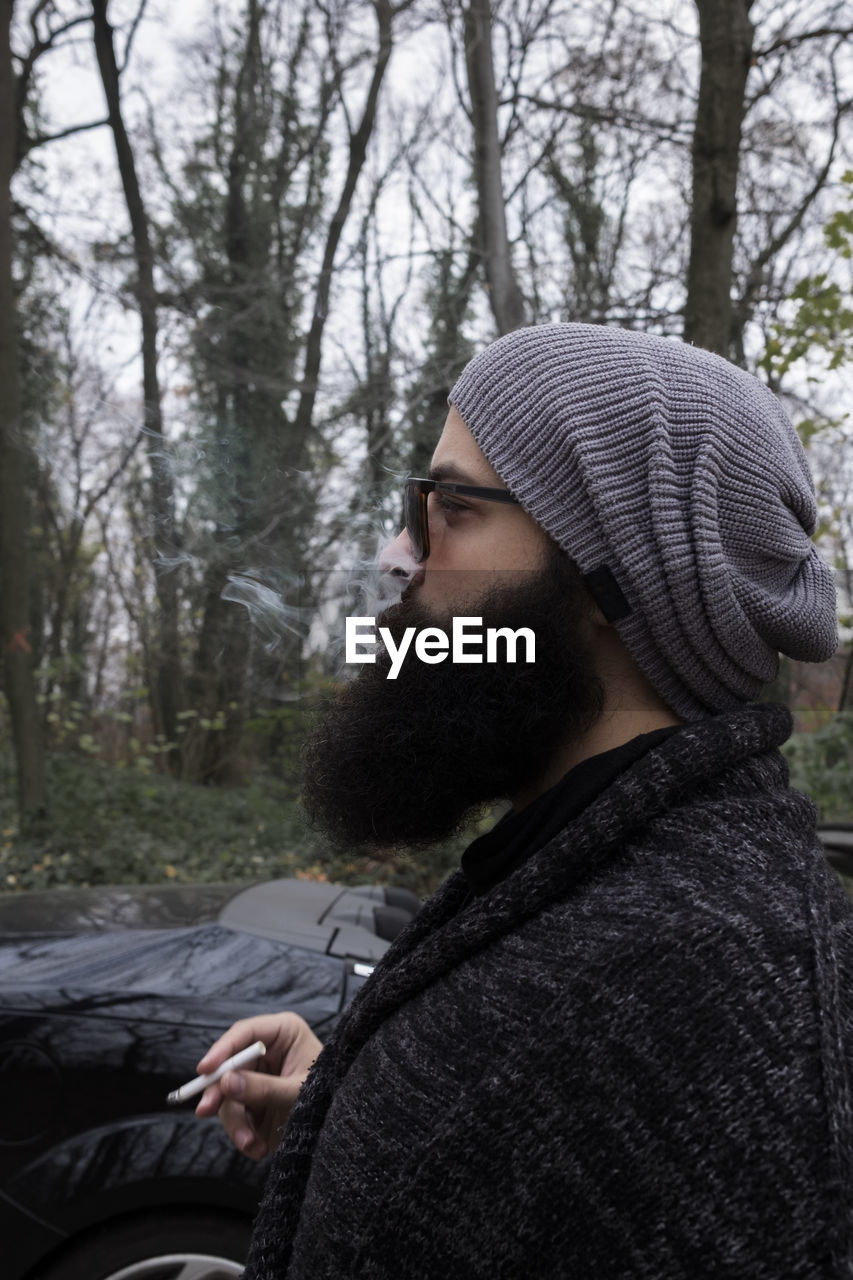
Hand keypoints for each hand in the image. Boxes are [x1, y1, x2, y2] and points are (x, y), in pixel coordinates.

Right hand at [194, 1012, 322, 1160]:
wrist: (341, 1132)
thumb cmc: (329, 1098)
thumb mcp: (298, 1092)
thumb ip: (264, 1088)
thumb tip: (226, 1081)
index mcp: (283, 1033)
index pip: (245, 1033)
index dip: (222, 1049)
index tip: (204, 1069)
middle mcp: (267, 1052)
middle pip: (229, 1066)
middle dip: (219, 1091)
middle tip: (205, 1109)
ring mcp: (258, 1078)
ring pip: (228, 1096)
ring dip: (235, 1123)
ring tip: (250, 1143)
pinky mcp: (254, 1103)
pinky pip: (235, 1116)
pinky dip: (242, 1134)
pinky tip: (258, 1148)